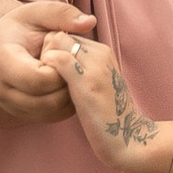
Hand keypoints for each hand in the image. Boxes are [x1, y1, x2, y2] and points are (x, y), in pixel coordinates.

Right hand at [0, 0, 94, 122]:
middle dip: (68, 81)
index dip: (61, 67)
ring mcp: (12, 107)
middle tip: (70, 63)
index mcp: (2, 62)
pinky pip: (54, 116)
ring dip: (70, 94)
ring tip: (68, 71)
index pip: (39, 78)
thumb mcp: (36, 13)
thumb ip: (61, 14)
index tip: (64, 51)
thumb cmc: (18, 29)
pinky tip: (67, 82)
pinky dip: (67, 102)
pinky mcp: (23, 115)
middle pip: (48, 100)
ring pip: (53, 111)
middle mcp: (2, 90)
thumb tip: (90, 22)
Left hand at [38, 30, 158, 166]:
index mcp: (103, 52)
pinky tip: (47, 90)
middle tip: (45, 78)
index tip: (51, 73)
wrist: (127, 138)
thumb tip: (59, 63)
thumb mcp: (97, 85)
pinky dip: (45, 70)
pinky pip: (56, 59)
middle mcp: (100, 53)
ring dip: (44, 61)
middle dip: (46, 52)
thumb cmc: (107, 117)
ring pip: (56, 42)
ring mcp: (94, 65)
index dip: (53, 51)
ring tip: (46, 84)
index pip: (67, 34)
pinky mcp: (86, 81)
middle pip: (59, 35)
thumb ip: (82, 70)